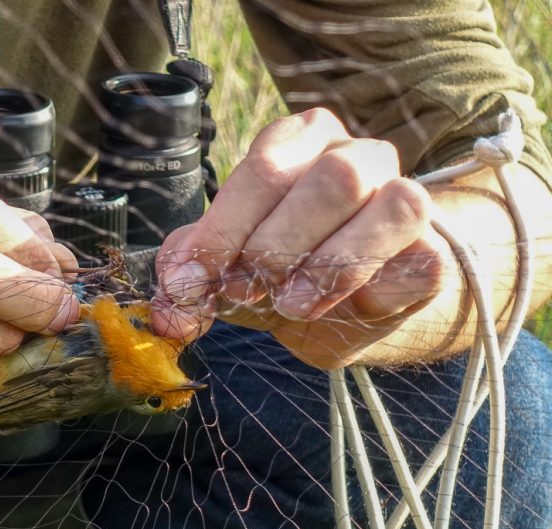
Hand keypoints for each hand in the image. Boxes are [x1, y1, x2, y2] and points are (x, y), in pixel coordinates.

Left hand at [151, 108, 450, 368]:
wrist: (364, 303)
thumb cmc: (289, 268)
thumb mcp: (229, 267)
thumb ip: (194, 278)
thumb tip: (167, 314)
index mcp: (300, 141)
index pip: (264, 169)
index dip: (222, 230)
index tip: (190, 281)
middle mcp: (358, 155)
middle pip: (328, 179)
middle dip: (275, 244)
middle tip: (243, 291)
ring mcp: (405, 196)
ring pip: (387, 205)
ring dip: (329, 263)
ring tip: (289, 303)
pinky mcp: (435, 249)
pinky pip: (414, 260)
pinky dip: (370, 290)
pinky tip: (342, 309)